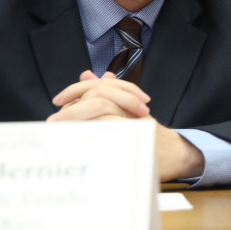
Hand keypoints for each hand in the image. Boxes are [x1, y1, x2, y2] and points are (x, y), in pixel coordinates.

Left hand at [50, 71, 204, 181]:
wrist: (177, 155)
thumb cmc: (150, 138)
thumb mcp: (127, 115)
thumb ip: (107, 95)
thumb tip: (86, 74)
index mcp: (128, 100)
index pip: (100, 84)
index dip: (77, 88)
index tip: (57, 100)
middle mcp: (133, 106)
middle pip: (99, 92)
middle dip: (72, 104)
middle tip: (53, 120)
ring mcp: (137, 120)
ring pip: (102, 106)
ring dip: (76, 116)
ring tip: (58, 129)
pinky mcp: (139, 136)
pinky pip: (110, 126)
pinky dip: (90, 129)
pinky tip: (76, 139)